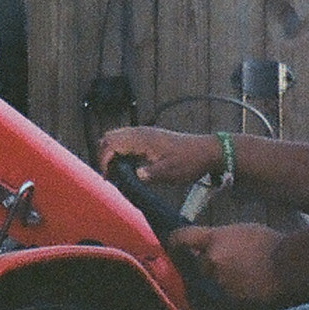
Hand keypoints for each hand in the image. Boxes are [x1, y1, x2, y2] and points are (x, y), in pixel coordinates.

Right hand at [96, 125, 219, 186]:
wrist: (205, 151)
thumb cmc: (189, 161)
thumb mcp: (170, 172)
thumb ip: (150, 174)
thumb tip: (135, 176)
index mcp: (142, 139)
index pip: (110, 144)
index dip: (103, 160)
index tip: (107, 177)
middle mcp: (140, 132)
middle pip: (108, 137)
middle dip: (102, 155)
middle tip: (108, 175)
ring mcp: (143, 133)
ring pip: (114, 137)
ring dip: (110, 153)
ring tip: (115, 172)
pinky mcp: (147, 137)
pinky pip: (124, 140)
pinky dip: (118, 151)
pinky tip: (127, 166)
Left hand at [169, 223, 286, 306]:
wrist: (295, 265)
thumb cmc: (275, 245)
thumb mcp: (245, 232)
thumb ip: (222, 239)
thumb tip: (209, 248)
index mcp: (215, 239)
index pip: (181, 238)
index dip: (174, 243)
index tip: (172, 248)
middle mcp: (212, 261)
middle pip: (198, 267)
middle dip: (208, 269)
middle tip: (227, 269)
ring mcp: (220, 283)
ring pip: (211, 287)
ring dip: (220, 287)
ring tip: (243, 283)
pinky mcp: (230, 303)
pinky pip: (220, 307)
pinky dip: (226, 307)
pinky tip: (237, 306)